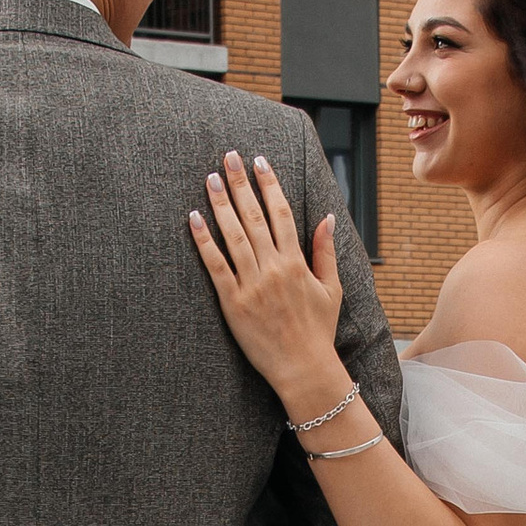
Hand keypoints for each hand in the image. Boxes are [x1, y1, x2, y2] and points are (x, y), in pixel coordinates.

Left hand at [191, 153, 345, 412]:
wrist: (304, 368)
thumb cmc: (318, 331)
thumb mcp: (331, 289)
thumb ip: (325, 251)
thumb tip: (325, 218)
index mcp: (297, 262)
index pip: (281, 213)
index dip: (269, 184)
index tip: (260, 162)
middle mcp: (274, 268)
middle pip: (254, 216)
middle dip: (241, 183)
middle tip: (229, 157)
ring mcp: (253, 284)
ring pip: (234, 235)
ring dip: (221, 203)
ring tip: (210, 179)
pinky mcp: (234, 302)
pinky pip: (216, 265)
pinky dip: (204, 240)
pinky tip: (194, 218)